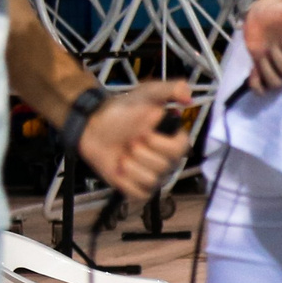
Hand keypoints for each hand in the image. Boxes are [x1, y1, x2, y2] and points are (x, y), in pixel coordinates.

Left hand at [79, 83, 194, 199]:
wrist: (93, 125)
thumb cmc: (121, 110)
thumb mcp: (147, 93)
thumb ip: (169, 90)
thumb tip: (188, 97)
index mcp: (173, 141)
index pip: (180, 150)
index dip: (160, 144)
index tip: (144, 133)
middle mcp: (167, 160)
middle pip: (163, 167)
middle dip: (140, 152)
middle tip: (130, 141)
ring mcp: (153, 176)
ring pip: (151, 180)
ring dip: (131, 165)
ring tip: (123, 153)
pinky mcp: (137, 188)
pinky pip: (138, 192)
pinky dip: (124, 180)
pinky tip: (119, 167)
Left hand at [240, 0, 281, 91]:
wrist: (265, 15)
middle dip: (278, 56)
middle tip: (272, 42)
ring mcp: (276, 69)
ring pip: (276, 83)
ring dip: (267, 70)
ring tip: (263, 55)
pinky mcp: (261, 71)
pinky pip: (261, 87)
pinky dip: (257, 84)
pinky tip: (254, 71)